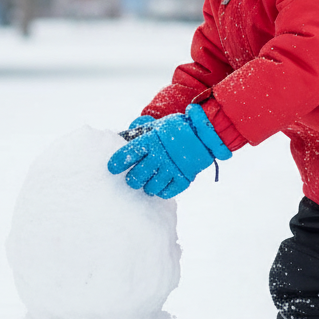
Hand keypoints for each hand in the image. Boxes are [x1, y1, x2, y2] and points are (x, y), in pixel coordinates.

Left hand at [107, 105, 231, 198]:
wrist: (206, 134)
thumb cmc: (178, 129)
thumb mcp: (158, 126)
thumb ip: (140, 131)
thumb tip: (123, 135)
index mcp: (151, 140)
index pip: (127, 155)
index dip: (117, 164)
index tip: (112, 168)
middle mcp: (159, 156)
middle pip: (136, 177)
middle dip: (132, 180)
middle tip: (133, 179)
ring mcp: (172, 168)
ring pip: (150, 188)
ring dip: (147, 187)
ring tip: (147, 184)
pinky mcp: (184, 178)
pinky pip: (167, 192)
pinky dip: (162, 192)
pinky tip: (160, 187)